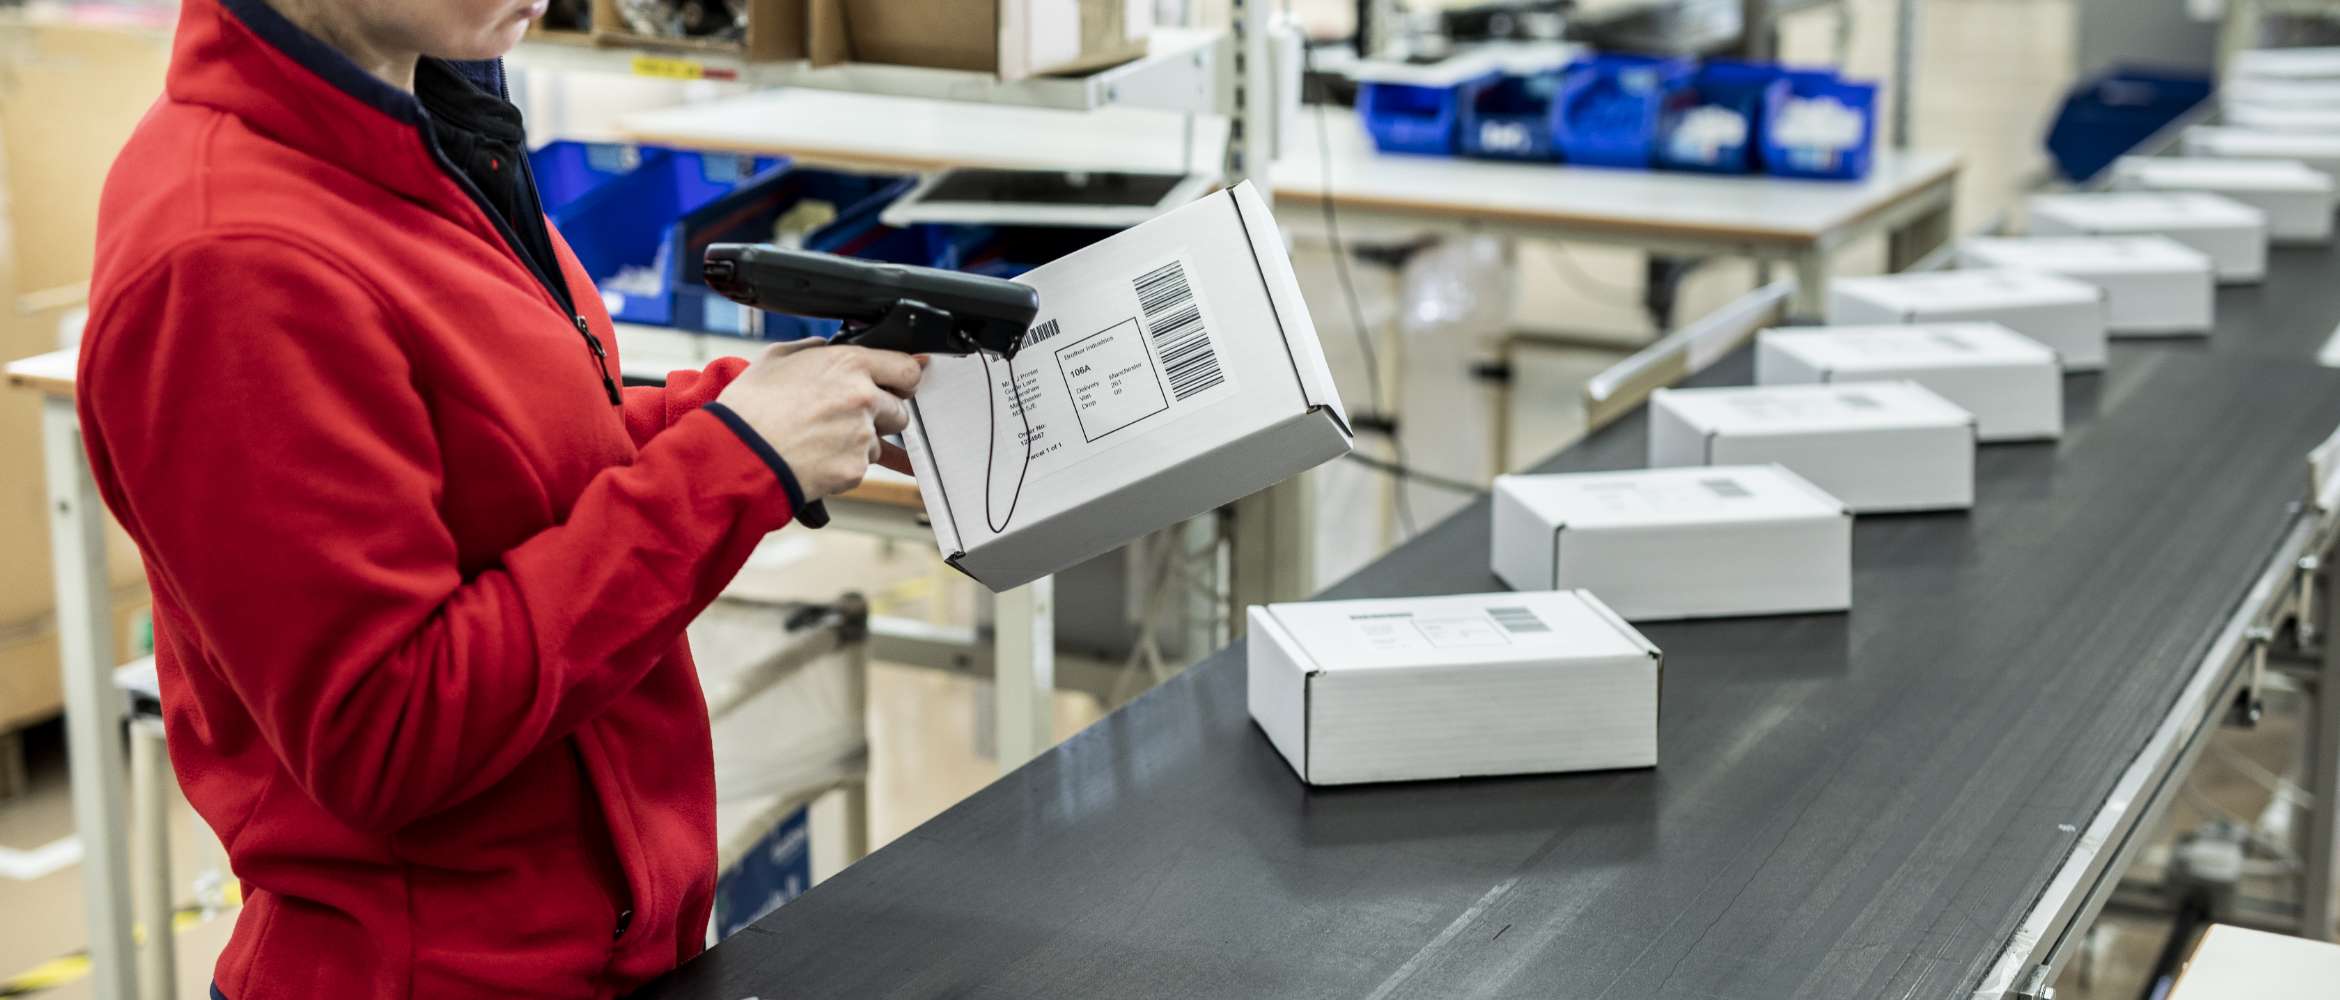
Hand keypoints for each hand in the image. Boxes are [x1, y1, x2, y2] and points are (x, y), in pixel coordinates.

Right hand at [715, 340, 923, 501]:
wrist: (736, 454)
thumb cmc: (750, 406)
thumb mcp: (777, 357)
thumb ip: (815, 350)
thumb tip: (830, 350)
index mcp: (850, 364)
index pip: (907, 368)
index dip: (901, 379)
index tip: (896, 386)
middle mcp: (863, 398)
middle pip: (900, 410)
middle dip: (881, 415)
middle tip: (847, 418)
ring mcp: (861, 436)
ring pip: (879, 442)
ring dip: (859, 442)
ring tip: (819, 440)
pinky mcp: (855, 469)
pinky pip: (860, 467)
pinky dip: (843, 465)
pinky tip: (815, 458)